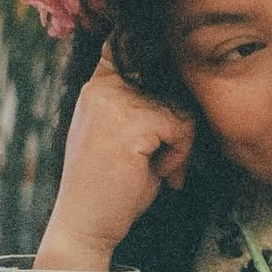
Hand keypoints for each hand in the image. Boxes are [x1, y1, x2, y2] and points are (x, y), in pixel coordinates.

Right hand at [35, 42, 194, 270]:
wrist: (86, 225)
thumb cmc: (111, 186)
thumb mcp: (125, 136)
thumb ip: (146, 107)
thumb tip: (185, 82)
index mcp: (98, 87)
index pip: (131, 47)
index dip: (156, 57)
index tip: (165, 75)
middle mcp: (102, 88)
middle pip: (169, 81)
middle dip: (178, 122)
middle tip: (166, 157)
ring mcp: (114, 103)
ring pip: (179, 107)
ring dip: (181, 143)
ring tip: (160, 168)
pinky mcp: (131, 124)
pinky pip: (181, 128)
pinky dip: (180, 155)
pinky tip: (159, 173)